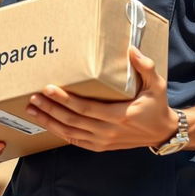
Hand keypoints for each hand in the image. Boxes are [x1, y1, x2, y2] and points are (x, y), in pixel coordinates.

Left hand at [26, 46, 174, 151]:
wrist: (162, 132)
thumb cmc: (156, 105)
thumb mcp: (157, 85)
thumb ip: (145, 67)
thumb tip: (131, 49)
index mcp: (120, 116)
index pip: (86, 109)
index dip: (66, 100)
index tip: (49, 89)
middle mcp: (109, 131)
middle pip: (73, 121)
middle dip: (51, 109)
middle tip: (33, 97)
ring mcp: (103, 141)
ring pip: (70, 133)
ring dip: (49, 121)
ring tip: (32, 109)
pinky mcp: (101, 146)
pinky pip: (76, 141)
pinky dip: (59, 133)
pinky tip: (47, 123)